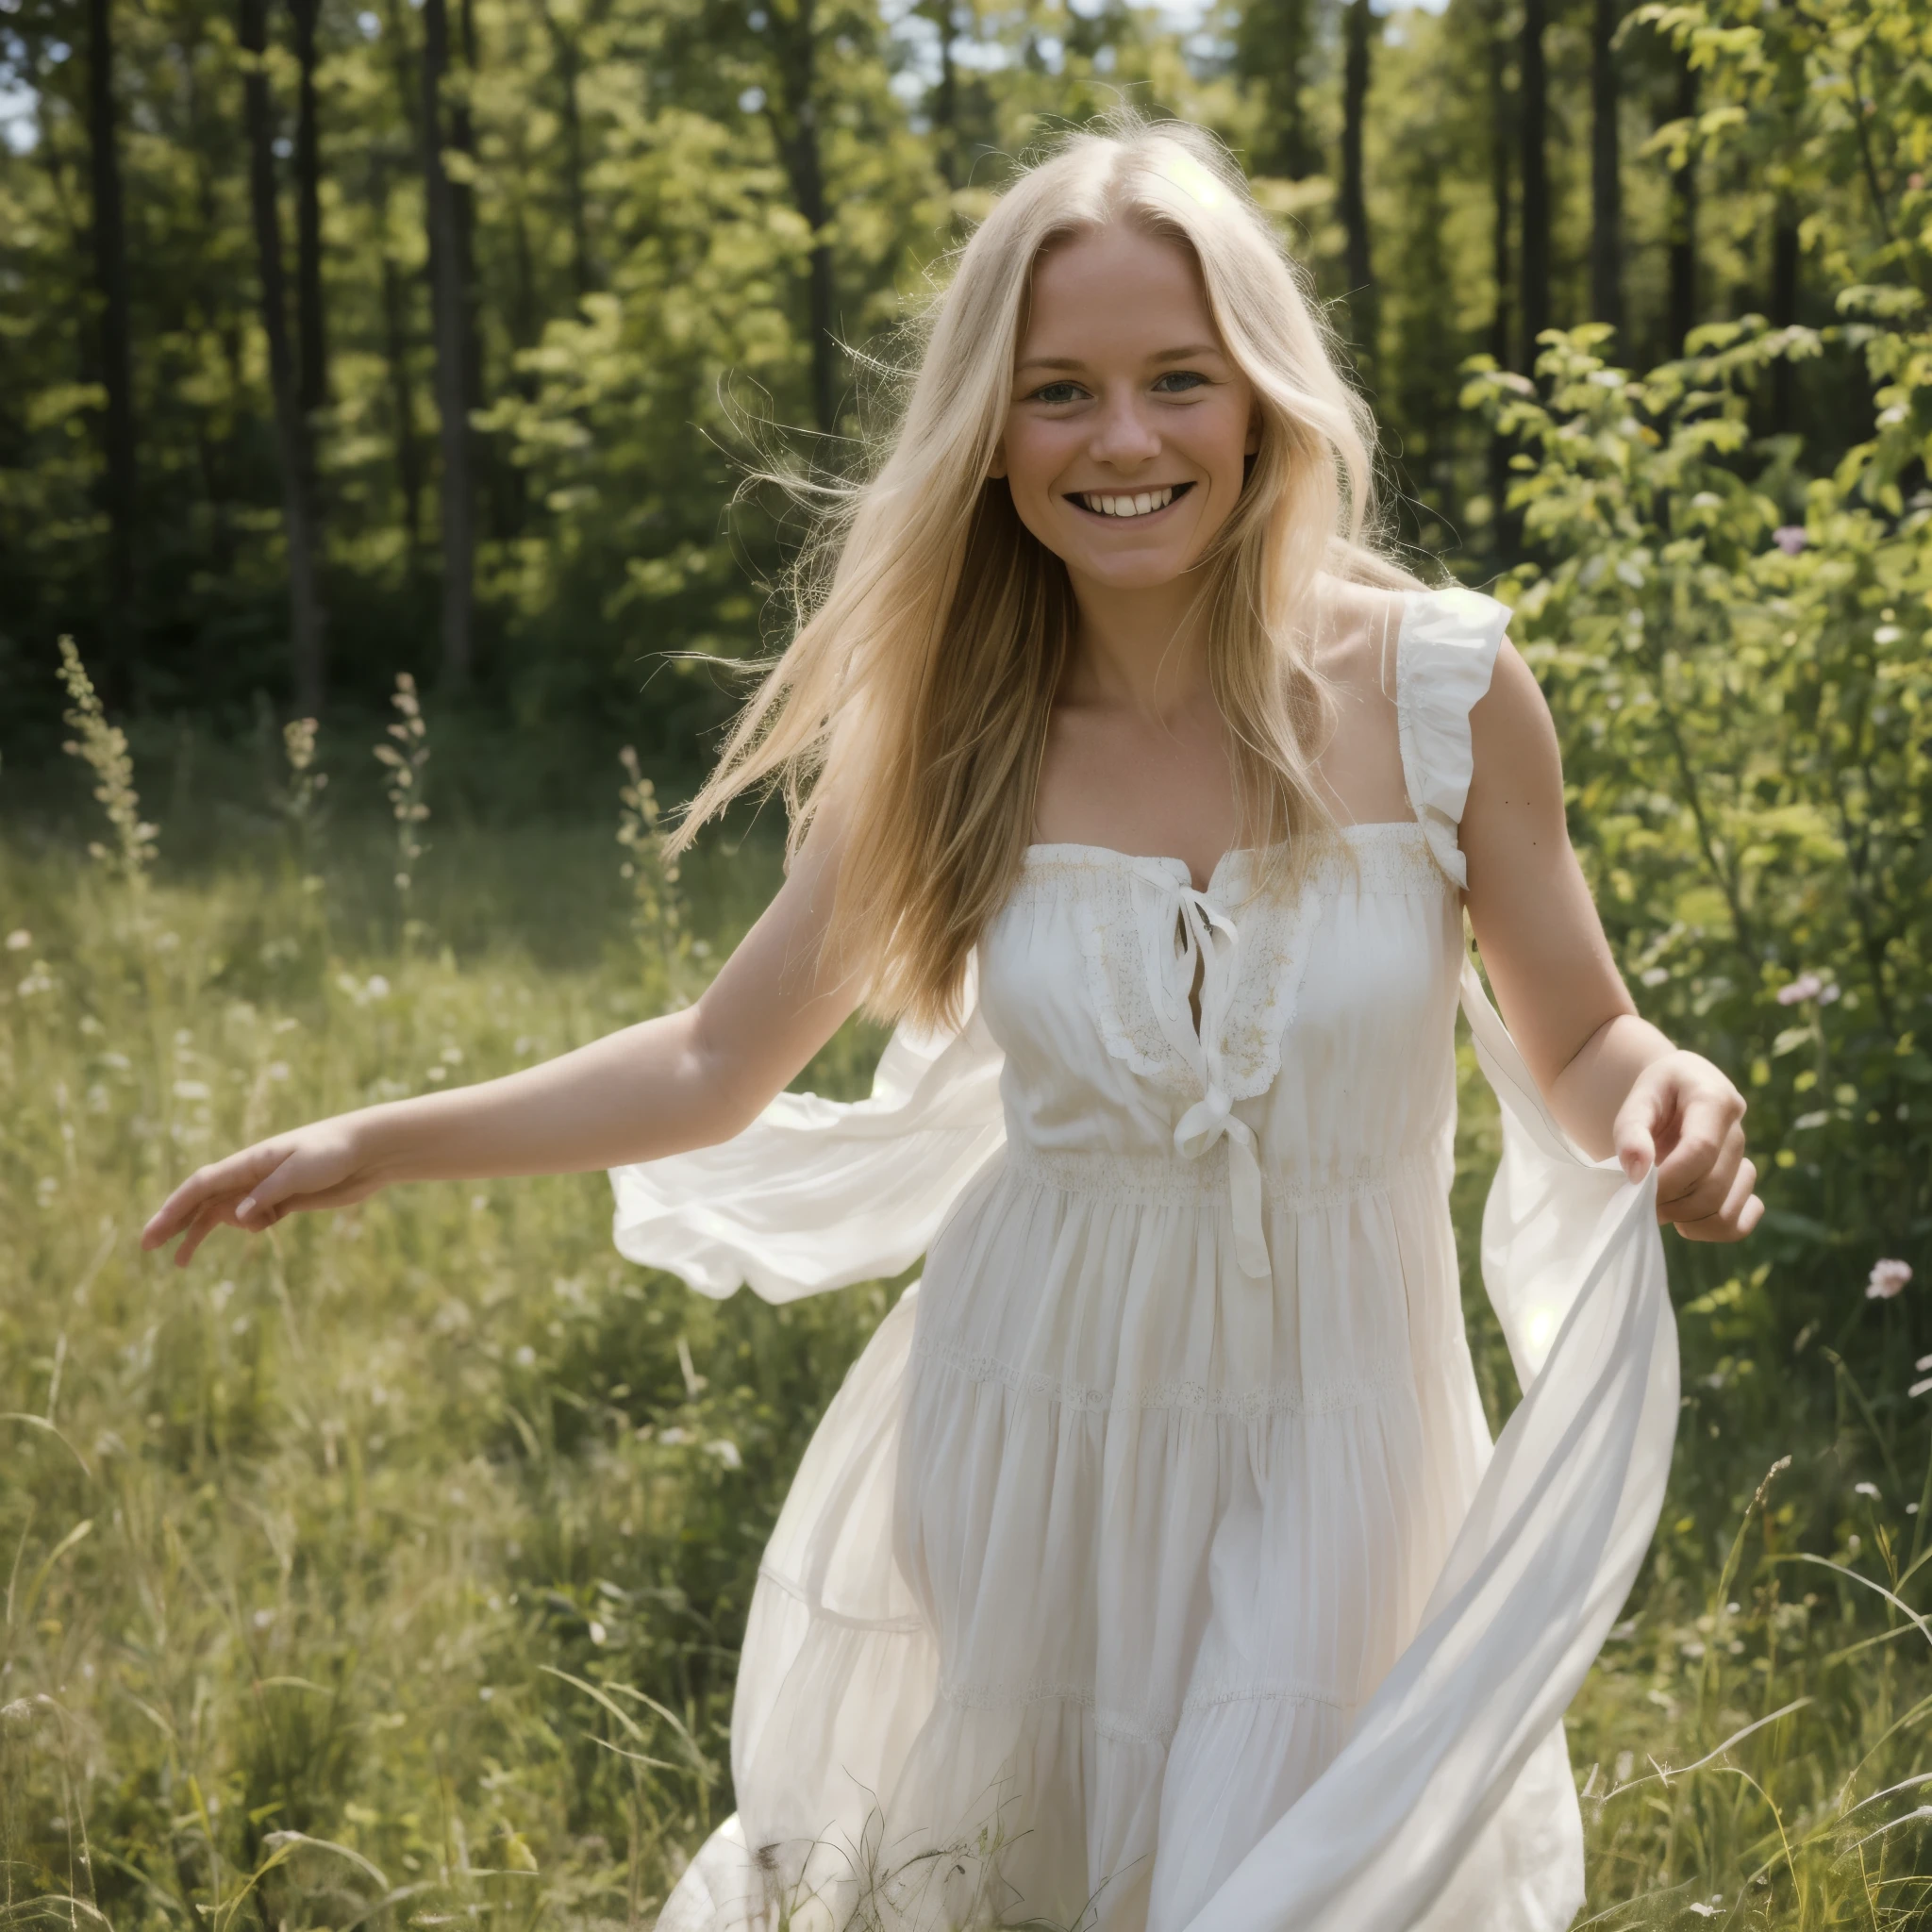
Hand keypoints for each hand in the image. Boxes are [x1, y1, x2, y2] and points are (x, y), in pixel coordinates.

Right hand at [141, 1115, 384, 1266]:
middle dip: (174, 1223)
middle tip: (148, 1248)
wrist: (369, 1150)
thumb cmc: (334, 1153)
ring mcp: (267, 1187)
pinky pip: (255, 1217)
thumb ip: (267, 1194)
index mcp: (249, 1162)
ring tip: (179, 1263)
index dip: (173, 1209)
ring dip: (200, 1233)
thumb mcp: (300, 1172)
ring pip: (223, 1212)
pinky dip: (249, 1226)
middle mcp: (252, 1174)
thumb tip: (236, 1216)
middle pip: (203, 1200)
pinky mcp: (286, 1200)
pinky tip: (261, 1226)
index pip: (201, 1186)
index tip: (153, 1234)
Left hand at [1612, 1051, 1762, 1240]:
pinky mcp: (1743, 1185)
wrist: (1682, 1089)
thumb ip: (1631, 1131)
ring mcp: (1745, 1161)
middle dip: (1671, 1203)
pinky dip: (1712, 1229)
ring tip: (1660, 1206)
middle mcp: (1738, 1132)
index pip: (1700, 1150)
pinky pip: (1740, 1223)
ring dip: (1687, 1220)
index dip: (1667, 1179)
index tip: (1638, 1189)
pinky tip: (1686, 1218)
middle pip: (1712, 1187)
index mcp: (1715, 1101)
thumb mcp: (1638, 1099)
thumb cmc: (1656, 1094)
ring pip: (1726, 1210)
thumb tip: (1638, 1173)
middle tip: (1640, 1201)